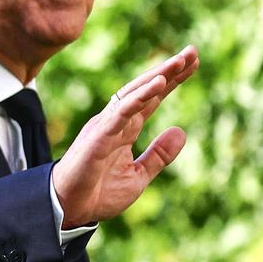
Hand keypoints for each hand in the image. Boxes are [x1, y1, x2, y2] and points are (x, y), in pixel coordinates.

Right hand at [52, 45, 199, 226]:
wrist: (69, 210)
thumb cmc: (97, 193)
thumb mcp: (138, 176)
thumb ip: (158, 154)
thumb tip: (182, 131)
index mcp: (124, 129)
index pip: (151, 99)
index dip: (171, 81)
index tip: (193, 64)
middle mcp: (115, 121)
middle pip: (144, 89)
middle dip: (168, 70)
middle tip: (193, 52)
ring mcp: (106, 126)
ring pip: (133, 93)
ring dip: (158, 76)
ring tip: (181, 61)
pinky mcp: (99, 136)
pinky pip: (122, 112)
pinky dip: (140, 97)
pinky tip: (159, 84)